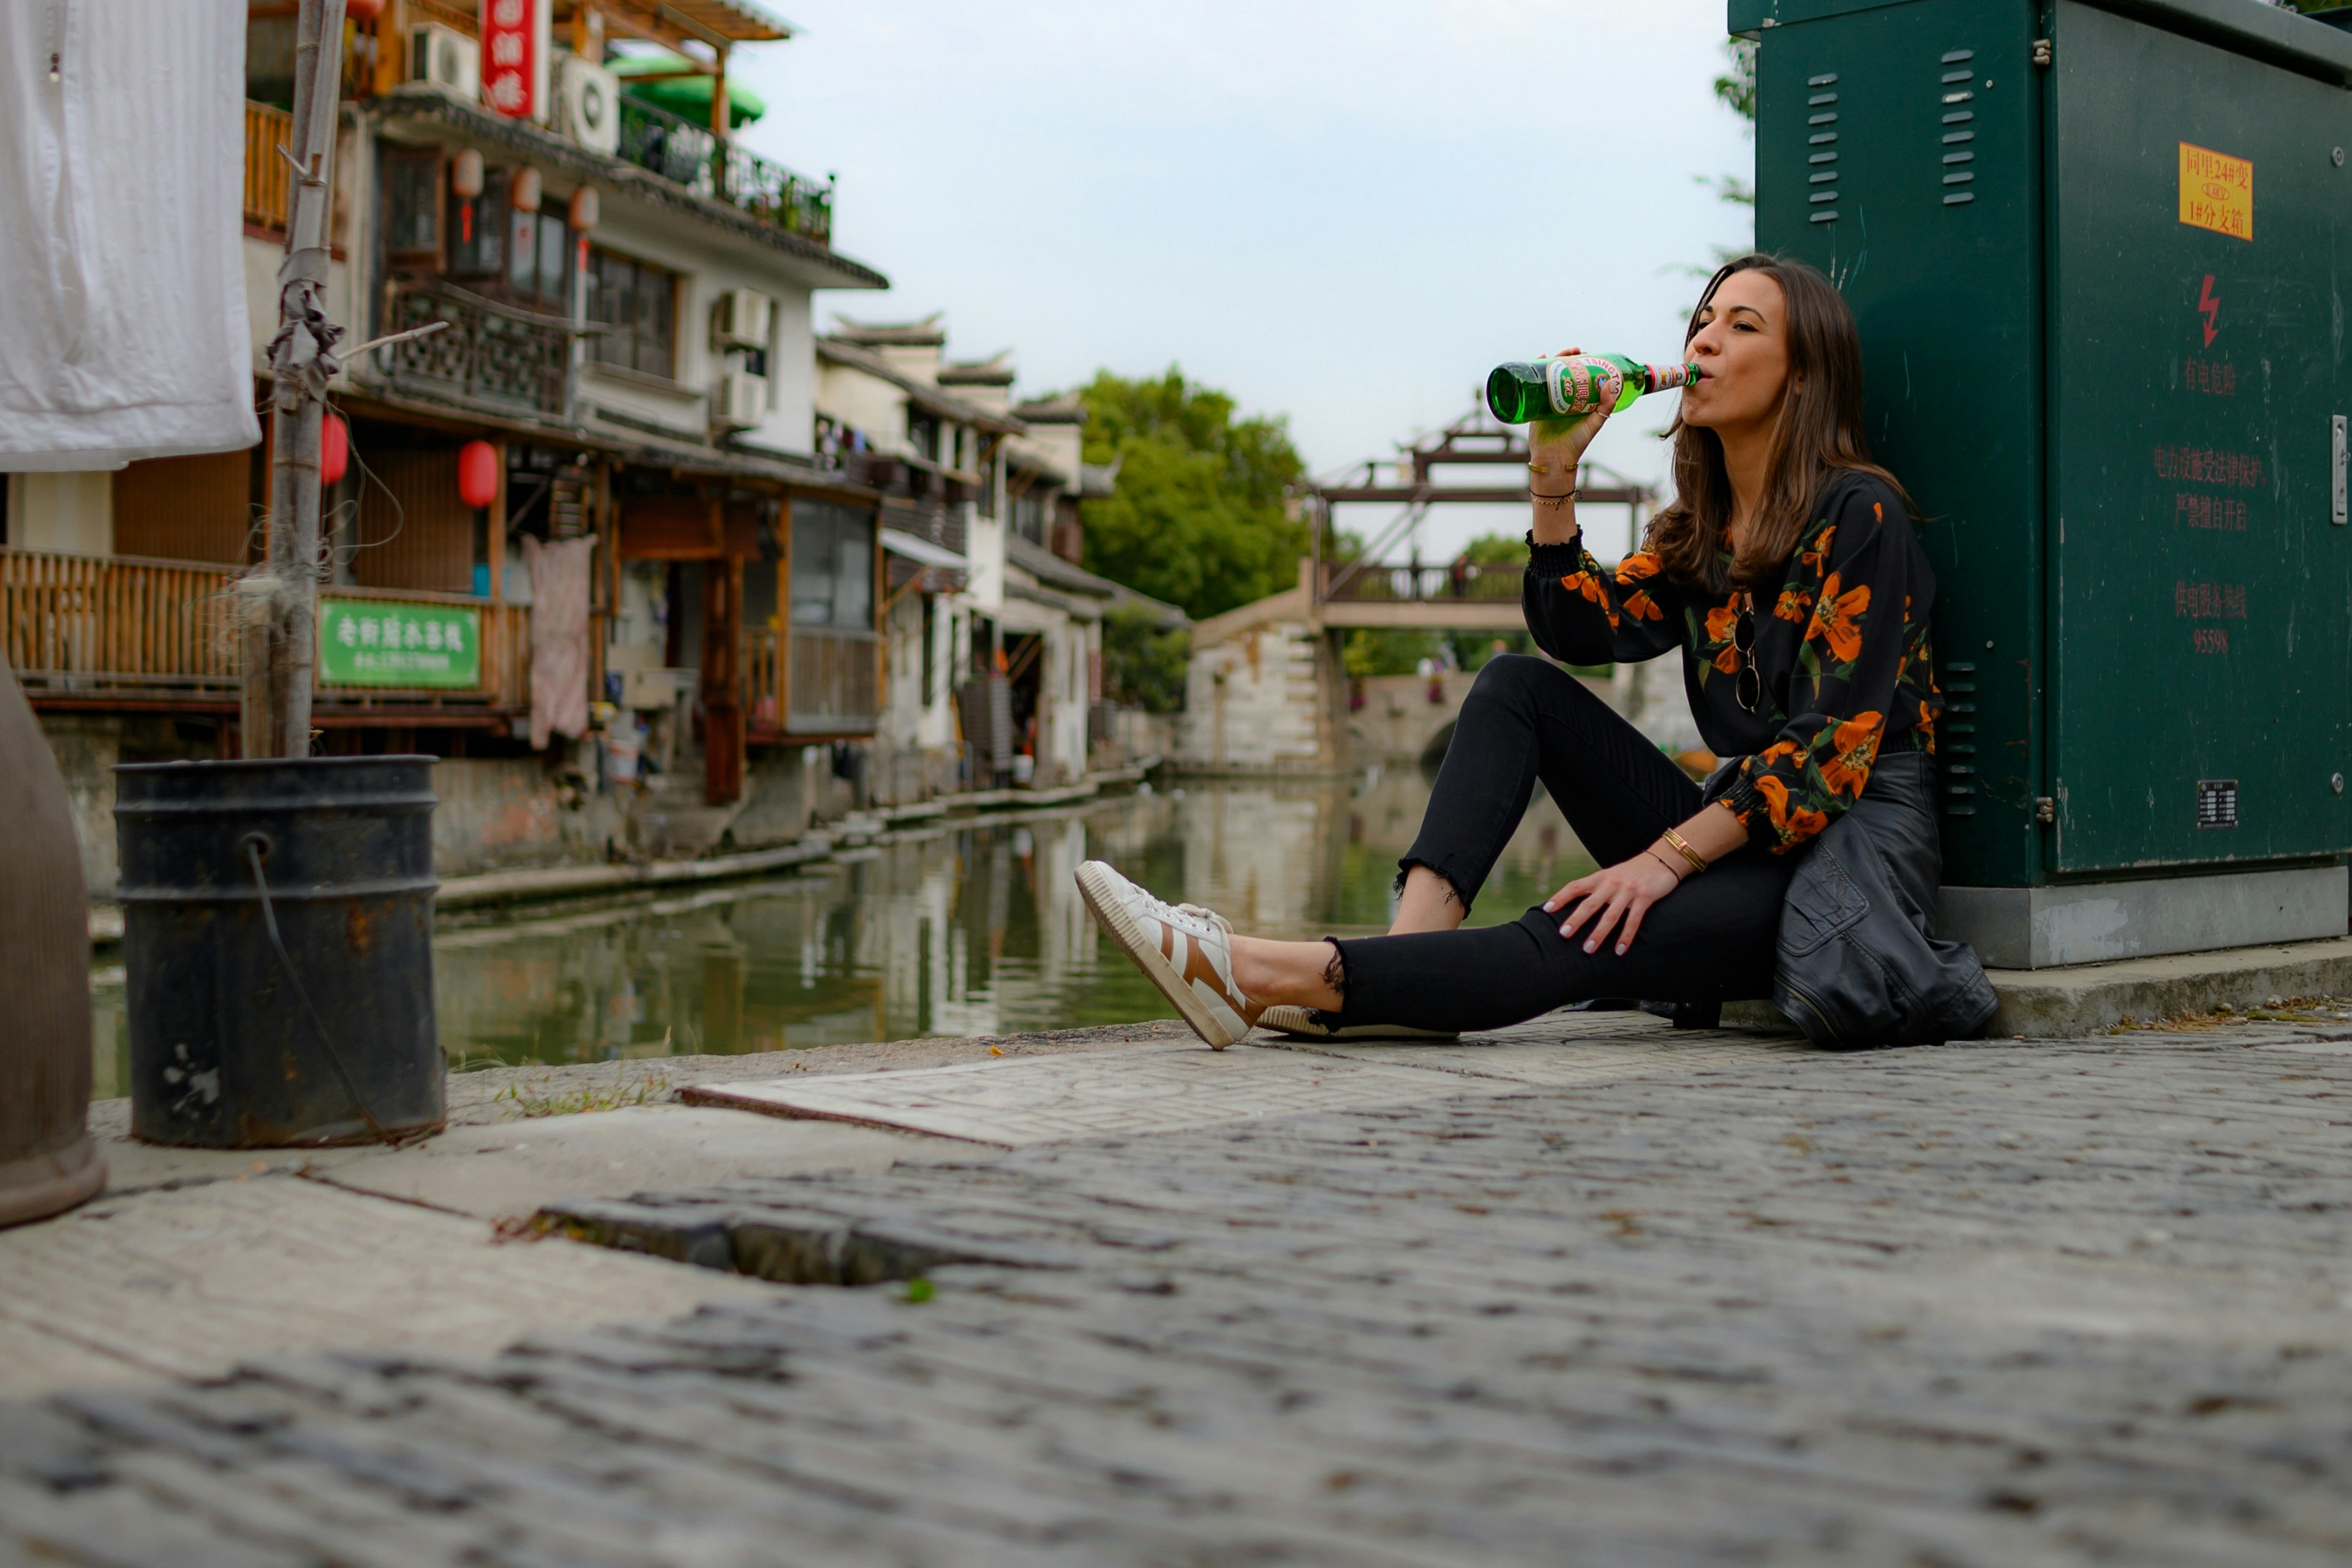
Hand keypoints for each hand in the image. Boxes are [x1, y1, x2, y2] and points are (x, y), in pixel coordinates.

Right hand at [1528, 346, 1610, 481]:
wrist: (1554, 460)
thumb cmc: (1576, 444)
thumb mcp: (1594, 423)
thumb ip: (1605, 406)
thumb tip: (1610, 383)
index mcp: (1579, 402)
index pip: (1582, 376)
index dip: (1584, 363)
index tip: (1587, 354)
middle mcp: (1564, 399)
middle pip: (1565, 372)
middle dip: (1568, 358)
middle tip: (1573, 351)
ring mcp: (1549, 401)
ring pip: (1550, 376)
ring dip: (1552, 361)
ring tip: (1555, 353)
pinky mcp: (1536, 406)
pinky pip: (1534, 386)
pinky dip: (1534, 371)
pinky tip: (1537, 359)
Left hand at [1544, 849, 1682, 956]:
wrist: (1662, 859)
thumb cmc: (1632, 872)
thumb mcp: (1611, 875)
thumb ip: (1596, 888)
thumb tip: (1575, 904)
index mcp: (1600, 877)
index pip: (1575, 886)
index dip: (1560, 897)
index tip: (1546, 909)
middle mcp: (1612, 883)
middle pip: (1590, 903)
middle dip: (1576, 919)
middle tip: (1563, 934)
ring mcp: (1628, 890)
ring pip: (1610, 915)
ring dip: (1599, 933)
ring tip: (1588, 949)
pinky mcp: (1645, 897)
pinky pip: (1633, 920)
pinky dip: (1626, 936)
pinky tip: (1620, 949)